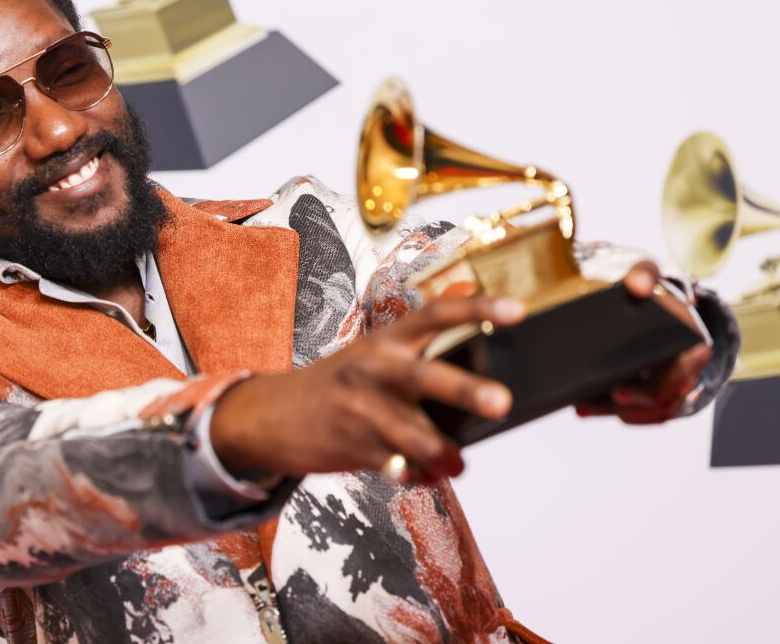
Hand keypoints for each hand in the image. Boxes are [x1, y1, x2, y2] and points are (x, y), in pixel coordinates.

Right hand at [209, 296, 525, 482]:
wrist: (268, 415)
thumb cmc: (335, 385)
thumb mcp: (372, 354)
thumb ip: (418, 346)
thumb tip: (470, 316)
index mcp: (384, 341)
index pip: (434, 316)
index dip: (476, 310)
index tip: (516, 312)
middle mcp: (374, 370)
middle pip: (424, 375)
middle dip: (464, 390)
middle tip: (500, 402)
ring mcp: (362, 409)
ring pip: (412, 433)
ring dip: (441, 453)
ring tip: (458, 463)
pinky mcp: (354, 446)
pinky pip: (396, 465)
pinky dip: (413, 474)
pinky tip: (418, 475)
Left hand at [575, 261, 712, 424]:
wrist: (646, 304)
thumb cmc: (648, 292)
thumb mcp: (647, 274)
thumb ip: (643, 272)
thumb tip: (636, 286)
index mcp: (692, 345)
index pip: (679, 375)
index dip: (652, 389)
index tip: (619, 392)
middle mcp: (687, 370)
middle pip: (661, 402)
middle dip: (626, 407)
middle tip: (588, 403)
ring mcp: (672, 386)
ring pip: (648, 412)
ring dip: (613, 412)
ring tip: (581, 405)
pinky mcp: (653, 395)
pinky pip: (638, 413)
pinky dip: (610, 411)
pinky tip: (583, 407)